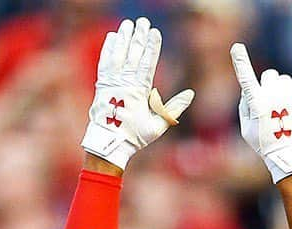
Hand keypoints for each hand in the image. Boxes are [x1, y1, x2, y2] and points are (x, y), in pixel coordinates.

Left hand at [81, 17, 192, 170]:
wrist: (109, 143)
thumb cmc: (135, 136)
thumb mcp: (158, 125)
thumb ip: (174, 108)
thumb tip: (190, 94)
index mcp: (139, 91)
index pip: (147, 63)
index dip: (152, 47)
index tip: (155, 32)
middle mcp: (124, 83)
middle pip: (133, 54)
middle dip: (139, 37)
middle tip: (143, 22)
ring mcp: (111, 82)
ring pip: (118, 54)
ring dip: (123, 37)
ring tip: (128, 24)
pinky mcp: (101, 84)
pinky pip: (105, 62)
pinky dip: (108, 48)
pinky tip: (112, 37)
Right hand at [230, 43, 291, 184]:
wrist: (291, 156)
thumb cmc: (266, 145)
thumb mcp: (247, 130)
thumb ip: (244, 107)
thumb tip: (247, 91)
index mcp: (255, 102)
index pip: (245, 77)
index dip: (240, 61)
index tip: (237, 48)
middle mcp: (271, 94)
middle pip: (269, 74)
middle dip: (269, 85)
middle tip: (271, 102)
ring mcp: (288, 94)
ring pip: (285, 80)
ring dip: (283, 90)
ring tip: (284, 109)